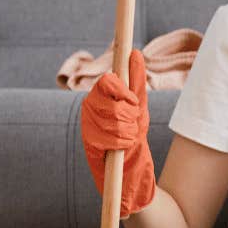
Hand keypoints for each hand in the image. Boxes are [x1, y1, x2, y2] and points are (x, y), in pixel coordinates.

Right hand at [80, 49, 154, 216]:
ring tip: (128, 139)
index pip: (108, 81)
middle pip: (113, 100)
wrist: (131, 174)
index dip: (124, 92)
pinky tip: (122, 148)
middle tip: (133, 126)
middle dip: (130, 114)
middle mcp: (89, 109)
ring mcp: (87, 126)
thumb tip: (135, 53)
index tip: (134, 103)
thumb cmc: (135, 137)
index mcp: (100, 97)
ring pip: (114, 119)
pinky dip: (123, 143)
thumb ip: (136, 82)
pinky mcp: (88, 144)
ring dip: (129, 130)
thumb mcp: (139, 107)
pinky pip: (110, 137)